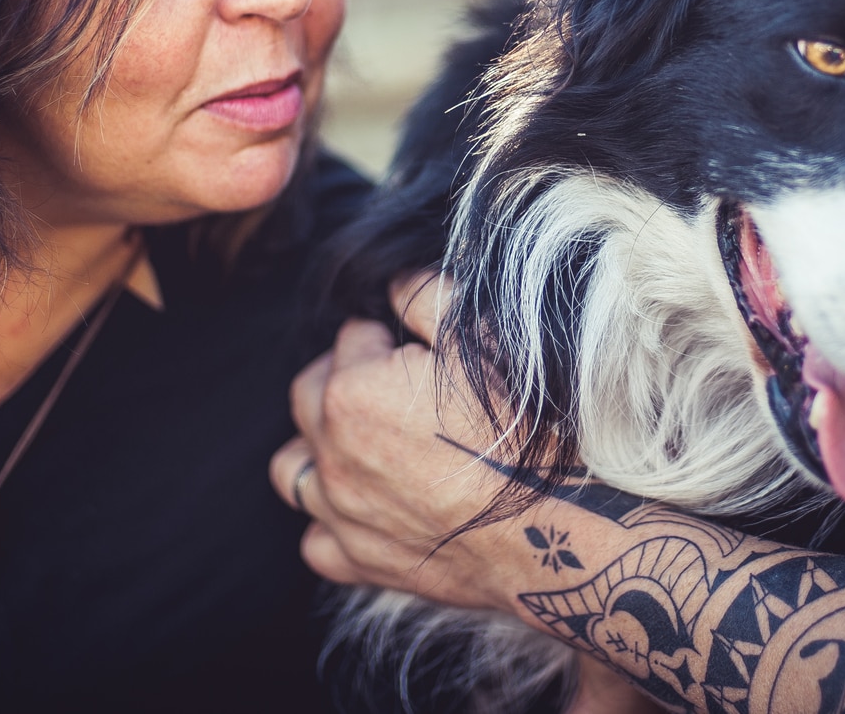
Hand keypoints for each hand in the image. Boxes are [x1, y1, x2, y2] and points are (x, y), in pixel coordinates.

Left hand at [270, 273, 521, 611]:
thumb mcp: (481, 342)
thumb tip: (393, 281)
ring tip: (361, 440)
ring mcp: (338, 512)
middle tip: (392, 383)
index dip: (389, 335)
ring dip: (317, 446)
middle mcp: (331, 451)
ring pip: (292, 468)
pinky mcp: (357, 562)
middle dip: (341, 376)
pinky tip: (368, 505)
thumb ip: (425, 297)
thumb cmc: (520, 435)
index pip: (352, 335)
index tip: (420, 348)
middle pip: (309, 393)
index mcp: (353, 390)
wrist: (552, 528)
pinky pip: (316, 539)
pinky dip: (331, 521)